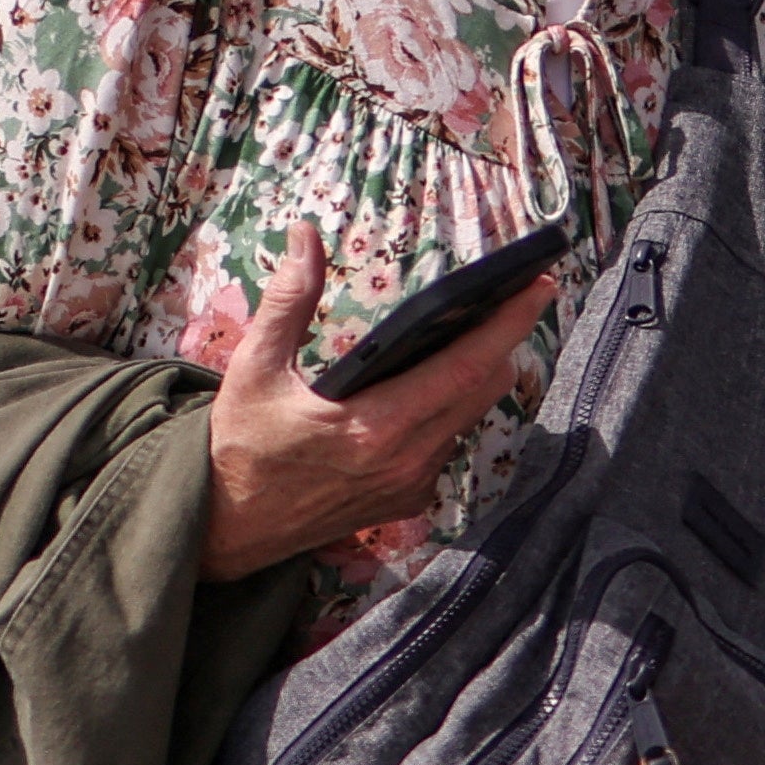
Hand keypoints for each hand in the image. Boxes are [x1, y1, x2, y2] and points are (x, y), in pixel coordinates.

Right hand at [191, 229, 549, 577]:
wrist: (225, 529)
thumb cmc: (239, 446)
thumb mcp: (254, 368)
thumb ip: (288, 300)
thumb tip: (306, 235)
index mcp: (376, 427)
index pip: (464, 368)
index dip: (507, 325)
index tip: (539, 286)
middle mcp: (406, 461)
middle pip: (483, 390)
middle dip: (504, 341)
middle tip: (516, 294)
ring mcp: (410, 485)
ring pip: (469, 418)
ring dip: (478, 375)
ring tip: (478, 330)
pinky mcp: (406, 501)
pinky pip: (447, 444)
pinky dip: (450, 409)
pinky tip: (434, 382)